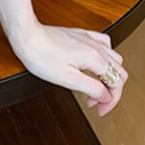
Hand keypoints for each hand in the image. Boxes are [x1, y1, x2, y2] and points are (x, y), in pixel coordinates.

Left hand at [8, 22, 127, 115]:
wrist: (25, 34)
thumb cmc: (40, 55)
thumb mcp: (67, 79)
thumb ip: (91, 88)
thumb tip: (105, 96)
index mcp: (95, 58)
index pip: (117, 84)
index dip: (111, 102)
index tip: (101, 110)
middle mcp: (95, 46)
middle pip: (119, 72)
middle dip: (112, 91)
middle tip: (97, 101)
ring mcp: (88, 38)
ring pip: (114, 58)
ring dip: (110, 74)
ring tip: (96, 85)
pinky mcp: (79, 34)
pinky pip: (103, 42)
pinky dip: (105, 56)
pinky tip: (96, 61)